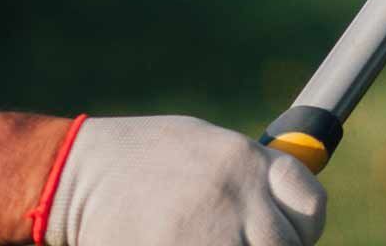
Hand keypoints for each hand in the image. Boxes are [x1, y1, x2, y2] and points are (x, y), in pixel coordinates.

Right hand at [38, 116, 325, 245]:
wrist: (76, 176)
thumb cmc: (142, 160)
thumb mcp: (205, 149)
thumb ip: (248, 175)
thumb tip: (286, 206)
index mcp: (245, 161)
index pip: (309, 205)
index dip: (305, 227)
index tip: (291, 234)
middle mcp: (235, 193)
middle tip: (250, 245)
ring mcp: (209, 230)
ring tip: (217, 243)